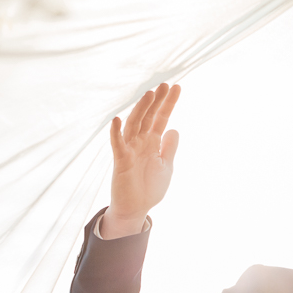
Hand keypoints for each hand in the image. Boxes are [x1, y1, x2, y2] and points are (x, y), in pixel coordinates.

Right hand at [102, 83, 180, 238]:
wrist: (136, 208)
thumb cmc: (149, 188)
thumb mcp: (166, 166)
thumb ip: (169, 148)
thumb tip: (174, 129)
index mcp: (152, 142)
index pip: (161, 118)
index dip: (168, 104)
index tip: (176, 87)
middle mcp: (140, 142)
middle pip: (148, 117)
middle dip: (156, 101)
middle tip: (164, 85)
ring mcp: (130, 150)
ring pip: (134, 125)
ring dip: (140, 110)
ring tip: (148, 95)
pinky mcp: (121, 161)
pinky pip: (117, 144)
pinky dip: (116, 132)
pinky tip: (117, 119)